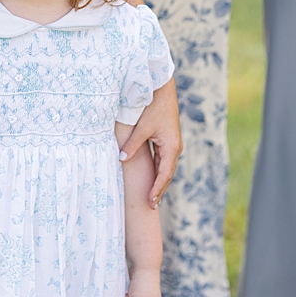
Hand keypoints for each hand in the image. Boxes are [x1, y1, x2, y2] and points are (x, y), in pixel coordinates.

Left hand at [119, 80, 181, 208]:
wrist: (163, 90)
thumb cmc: (154, 107)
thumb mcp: (142, 127)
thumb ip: (132, 145)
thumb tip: (121, 159)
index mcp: (171, 146)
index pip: (164, 174)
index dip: (157, 189)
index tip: (150, 202)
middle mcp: (175, 147)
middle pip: (167, 174)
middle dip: (160, 190)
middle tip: (152, 206)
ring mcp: (172, 144)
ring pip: (165, 168)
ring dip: (159, 182)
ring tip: (152, 197)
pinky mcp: (168, 140)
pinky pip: (163, 160)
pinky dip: (158, 171)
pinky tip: (153, 179)